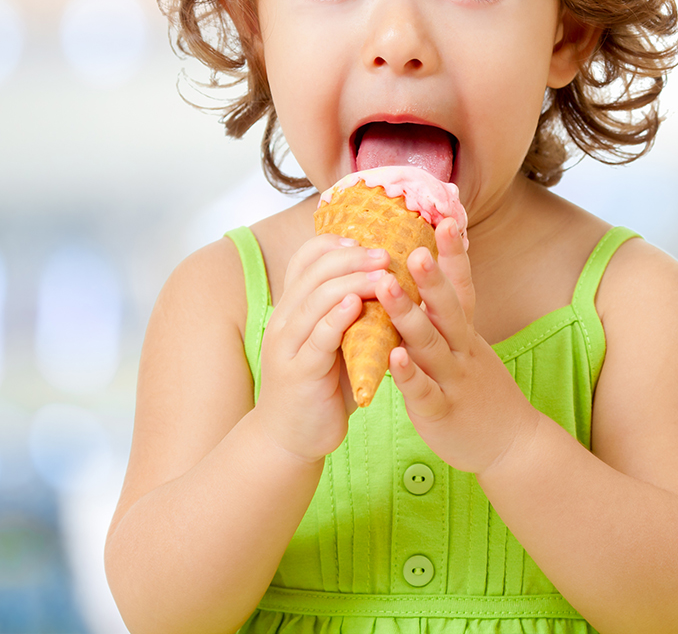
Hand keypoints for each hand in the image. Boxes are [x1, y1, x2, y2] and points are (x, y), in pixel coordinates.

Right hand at [254, 234, 391, 464]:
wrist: (291, 439)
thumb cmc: (321, 386)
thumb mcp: (334, 340)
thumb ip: (353, 313)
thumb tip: (392, 281)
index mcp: (294, 306)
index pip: (306, 258)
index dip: (336, 243)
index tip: (369, 239)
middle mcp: (285, 318)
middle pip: (315, 271)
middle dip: (353, 257)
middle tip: (387, 252)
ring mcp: (288, 345)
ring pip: (317, 299)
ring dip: (353, 281)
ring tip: (384, 273)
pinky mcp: (298, 372)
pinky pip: (318, 337)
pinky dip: (337, 317)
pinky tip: (358, 305)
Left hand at [374, 217, 538, 473]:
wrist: (511, 445)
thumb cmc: (480, 390)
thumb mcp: (468, 346)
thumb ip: (446, 315)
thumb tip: (426, 275)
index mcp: (466, 332)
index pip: (462, 286)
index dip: (454, 255)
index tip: (446, 219)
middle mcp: (463, 350)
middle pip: (447, 308)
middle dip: (430, 277)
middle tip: (412, 247)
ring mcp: (454, 380)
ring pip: (430, 344)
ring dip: (407, 314)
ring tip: (386, 287)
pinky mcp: (442, 412)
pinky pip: (424, 391)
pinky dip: (409, 374)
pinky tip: (392, 358)